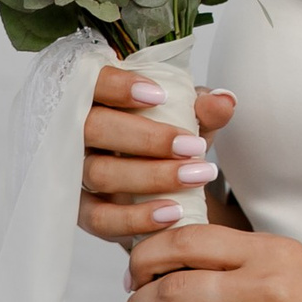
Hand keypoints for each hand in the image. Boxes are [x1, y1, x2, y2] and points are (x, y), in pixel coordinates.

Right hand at [77, 61, 238, 242]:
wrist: (163, 187)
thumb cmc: (167, 142)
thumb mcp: (189, 121)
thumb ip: (204, 110)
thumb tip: (223, 101)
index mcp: (98, 99)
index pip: (91, 82)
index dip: (117, 86)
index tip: (159, 96)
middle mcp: (78, 133)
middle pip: (93, 128)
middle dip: (146, 138)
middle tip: (193, 146)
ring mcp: (77, 173)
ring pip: (99, 173)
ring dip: (150, 176)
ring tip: (194, 177)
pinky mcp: (84, 211)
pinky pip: (101, 218)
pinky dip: (137, 218)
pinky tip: (172, 212)